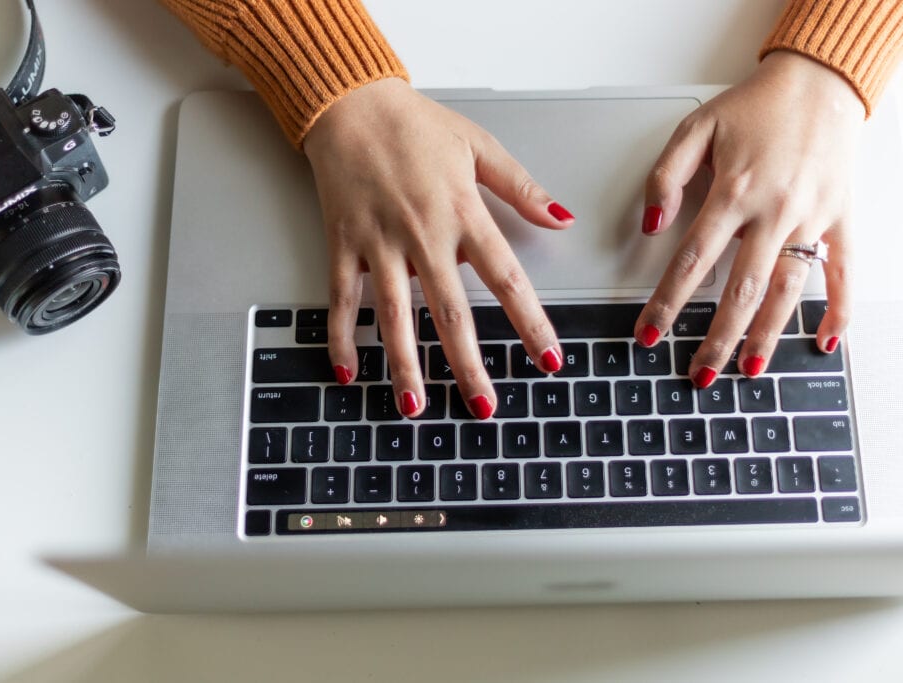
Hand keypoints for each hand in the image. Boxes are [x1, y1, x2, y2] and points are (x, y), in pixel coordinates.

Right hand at [303, 78, 573, 417]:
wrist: (351, 104)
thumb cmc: (416, 125)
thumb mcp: (480, 147)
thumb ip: (522, 189)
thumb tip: (561, 219)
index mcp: (463, 213)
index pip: (506, 279)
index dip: (530, 323)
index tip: (548, 359)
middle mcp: (423, 236)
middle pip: (451, 313)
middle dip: (468, 365)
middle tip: (483, 407)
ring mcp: (379, 244)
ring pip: (394, 316)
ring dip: (405, 365)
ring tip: (415, 407)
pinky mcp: (344, 245)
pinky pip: (341, 299)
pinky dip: (341, 336)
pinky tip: (348, 370)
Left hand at [634, 51, 864, 385]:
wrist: (820, 84)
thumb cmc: (756, 107)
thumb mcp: (696, 128)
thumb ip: (665, 177)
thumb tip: (651, 225)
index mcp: (734, 192)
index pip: (692, 261)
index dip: (667, 302)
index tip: (649, 334)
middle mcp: (774, 212)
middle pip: (741, 289)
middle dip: (717, 337)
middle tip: (699, 374)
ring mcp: (811, 219)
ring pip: (787, 289)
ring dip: (767, 334)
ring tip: (748, 370)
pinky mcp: (840, 219)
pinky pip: (842, 272)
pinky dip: (837, 309)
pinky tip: (824, 342)